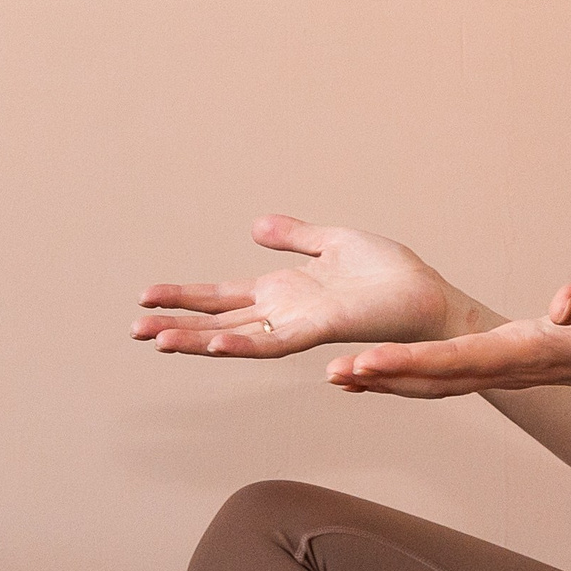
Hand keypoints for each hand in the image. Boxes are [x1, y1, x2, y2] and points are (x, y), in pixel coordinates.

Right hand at [134, 217, 480, 357]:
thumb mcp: (336, 242)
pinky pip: (274, 340)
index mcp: (283, 292)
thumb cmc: (394, 278)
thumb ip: (295, 237)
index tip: (147, 296)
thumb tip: (255, 226)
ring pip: (235, 337)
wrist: (434, 302)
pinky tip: (214, 344)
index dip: (185, 296)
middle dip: (176, 324)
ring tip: (158, 341)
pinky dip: (242, 343)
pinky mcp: (319, 329)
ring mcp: (297, 325)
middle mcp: (283, 313)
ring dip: (196, 340)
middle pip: (218, 321)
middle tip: (136, 329)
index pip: (222, 296)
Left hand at [325, 279, 570, 400]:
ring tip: (336, 375)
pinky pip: (443, 378)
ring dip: (386, 381)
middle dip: (383, 376)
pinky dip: (405, 378)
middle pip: (434, 379)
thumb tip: (563, 301)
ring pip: (433, 384)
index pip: (459, 361)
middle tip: (333, 370)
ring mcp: (503, 373)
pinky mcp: (501, 367)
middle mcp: (508, 369)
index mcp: (530, 351)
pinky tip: (373, 373)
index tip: (369, 362)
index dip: (411, 363)